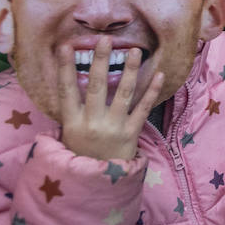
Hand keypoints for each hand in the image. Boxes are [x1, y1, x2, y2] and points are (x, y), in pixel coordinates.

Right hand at [57, 36, 163, 161]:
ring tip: (135, 51)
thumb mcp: (68, 135)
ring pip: (123, 94)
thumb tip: (66, 82)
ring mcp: (113, 128)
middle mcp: (92, 123)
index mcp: (72, 122)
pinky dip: (152, 91)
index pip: (66, 89)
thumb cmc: (81, 153)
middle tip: (105, 40)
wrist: (96, 185)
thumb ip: (70, 111)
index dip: (65, 68)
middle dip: (100, 61)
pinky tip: (159, 74)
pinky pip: (143, 109)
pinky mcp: (131, 134)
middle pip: (96, 86)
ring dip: (130, 70)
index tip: (66, 46)